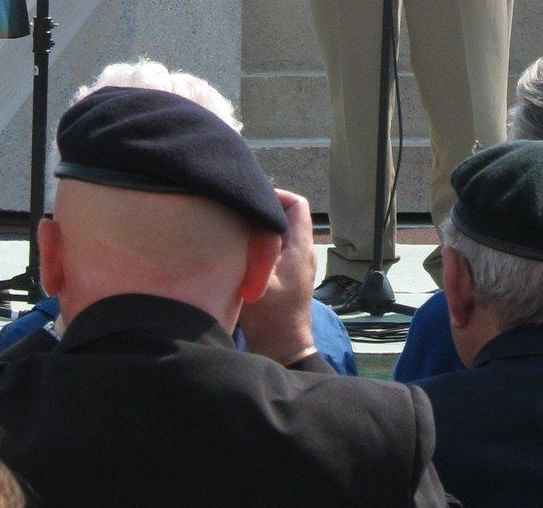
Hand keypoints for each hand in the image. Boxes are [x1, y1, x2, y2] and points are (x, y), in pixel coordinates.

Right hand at [238, 191, 316, 364]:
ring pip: (281, 232)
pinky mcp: (289, 276)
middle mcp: (303, 252)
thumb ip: (254, 247)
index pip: (297, 204)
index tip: (253, 200)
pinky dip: (262, 244)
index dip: (277, 195)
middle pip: (287, 216)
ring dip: (262, 228)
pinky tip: (244, 252)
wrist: (282, 348)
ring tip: (239, 231)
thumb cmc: (271, 316)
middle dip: (264, 211)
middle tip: (240, 214)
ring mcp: (297, 265)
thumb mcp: (257, 278)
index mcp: (300, 247)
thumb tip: (245, 219)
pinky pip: (278, 248)